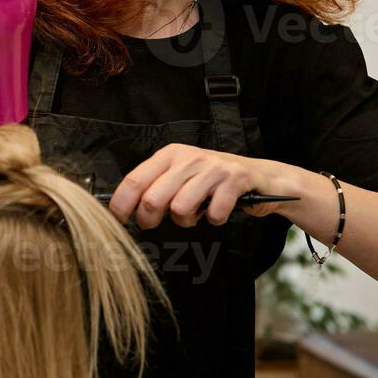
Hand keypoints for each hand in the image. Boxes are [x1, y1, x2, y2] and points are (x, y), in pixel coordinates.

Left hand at [107, 144, 291, 228]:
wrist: (258, 175)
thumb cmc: (210, 180)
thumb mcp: (178, 175)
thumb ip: (153, 188)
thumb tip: (123, 210)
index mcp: (169, 155)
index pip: (134, 180)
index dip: (121, 205)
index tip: (119, 221)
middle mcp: (188, 158)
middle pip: (153, 200)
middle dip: (151, 220)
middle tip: (159, 222)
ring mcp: (212, 168)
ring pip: (181, 209)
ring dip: (188, 220)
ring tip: (196, 211)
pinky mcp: (234, 180)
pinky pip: (213, 215)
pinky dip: (214, 219)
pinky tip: (218, 209)